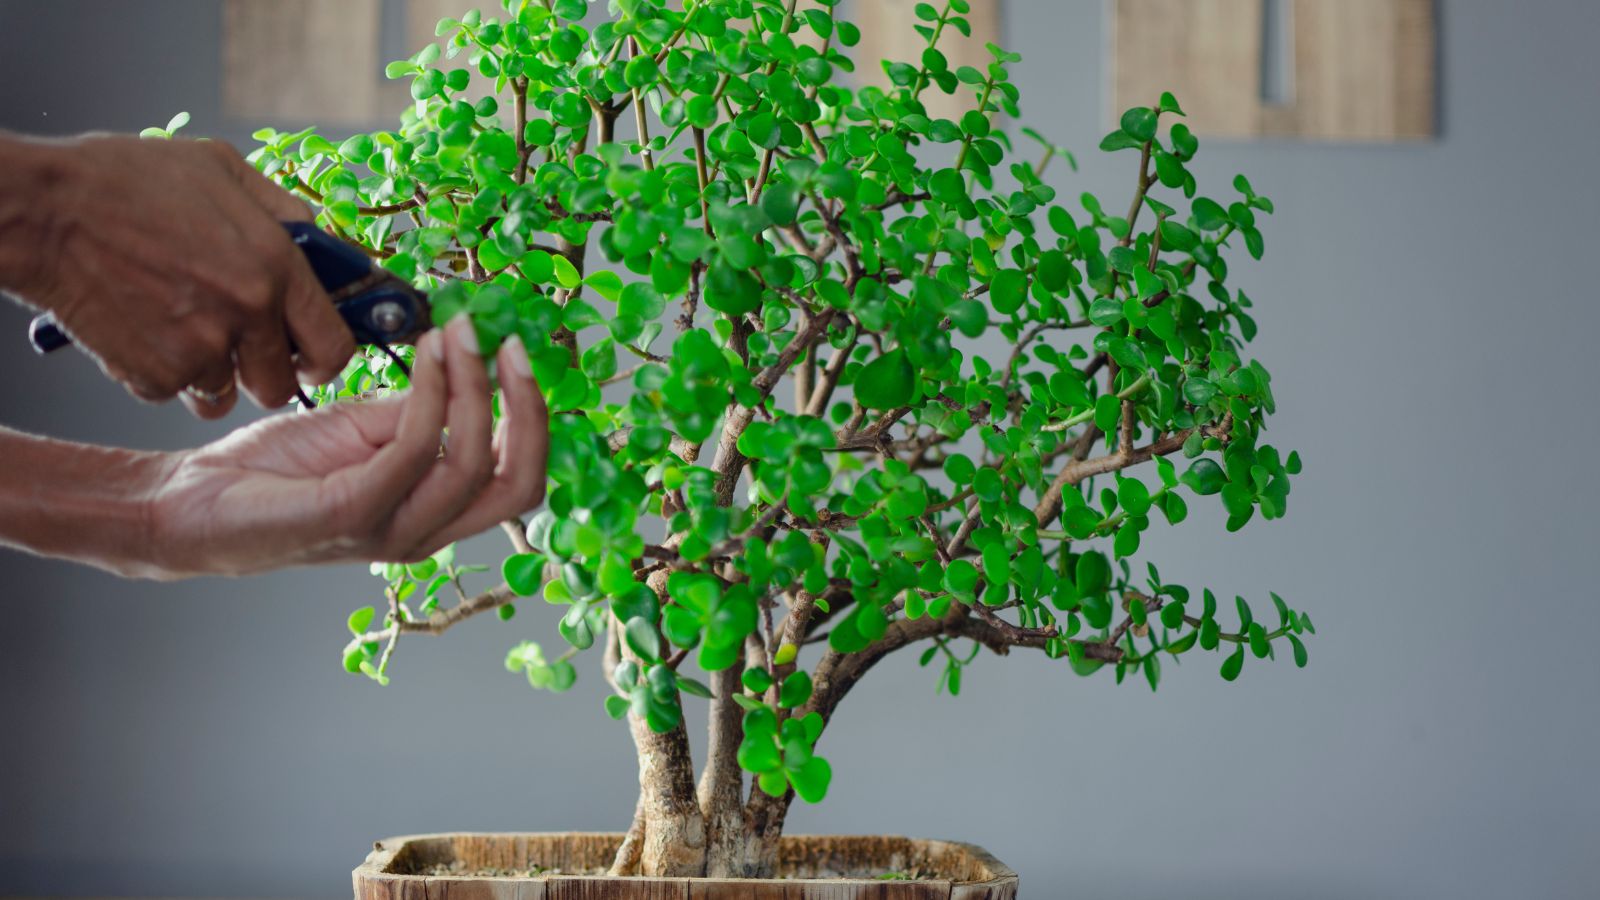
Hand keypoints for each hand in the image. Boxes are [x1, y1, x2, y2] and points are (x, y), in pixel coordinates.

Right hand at [0, 134, 353, 416]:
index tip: (310, 357)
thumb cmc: (125, 180)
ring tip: (179, 328)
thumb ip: (282, 210)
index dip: (324, 359)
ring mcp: (199, 349)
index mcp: (276, 265)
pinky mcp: (152, 373)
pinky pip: (173, 393)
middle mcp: (247, 313)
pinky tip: (142, 329)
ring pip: (223, 395)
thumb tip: (323, 242)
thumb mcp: (222, 167)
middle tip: (238, 346)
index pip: (333, 346)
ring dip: (209, 373)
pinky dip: (160, 372)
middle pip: (280, 387)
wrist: (46, 210)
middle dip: (262, 373)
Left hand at [142, 317, 546, 577]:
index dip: (532, 416)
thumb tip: (459, 370)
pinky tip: (425, 355)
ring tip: (459, 333)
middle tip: (509, 344)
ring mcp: (391, 530)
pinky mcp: (352, 514)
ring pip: (473, 464)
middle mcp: (425, 532)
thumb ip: (415, 413)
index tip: (514, 349)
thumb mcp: (358, 429)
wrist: (190, 502)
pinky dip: (430, 395)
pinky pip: (415, 449)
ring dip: (474, 388)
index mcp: (434, 514)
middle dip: (527, 410)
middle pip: (519, 485)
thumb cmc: (273, 470)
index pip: (518, 478)